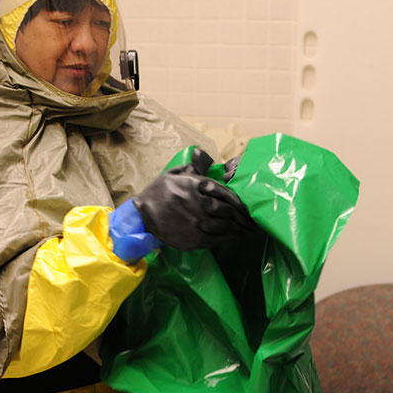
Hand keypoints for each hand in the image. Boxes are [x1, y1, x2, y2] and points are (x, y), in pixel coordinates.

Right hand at [134, 148, 253, 250]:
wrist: (141, 216)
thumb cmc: (158, 192)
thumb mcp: (174, 174)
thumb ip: (192, 167)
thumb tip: (201, 153)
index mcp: (195, 186)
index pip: (226, 192)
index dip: (239, 201)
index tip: (247, 206)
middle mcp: (198, 204)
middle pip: (228, 210)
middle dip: (243, 216)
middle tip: (252, 220)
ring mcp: (196, 223)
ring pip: (226, 226)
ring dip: (239, 228)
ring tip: (247, 229)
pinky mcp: (193, 239)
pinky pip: (217, 239)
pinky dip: (229, 238)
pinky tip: (236, 237)